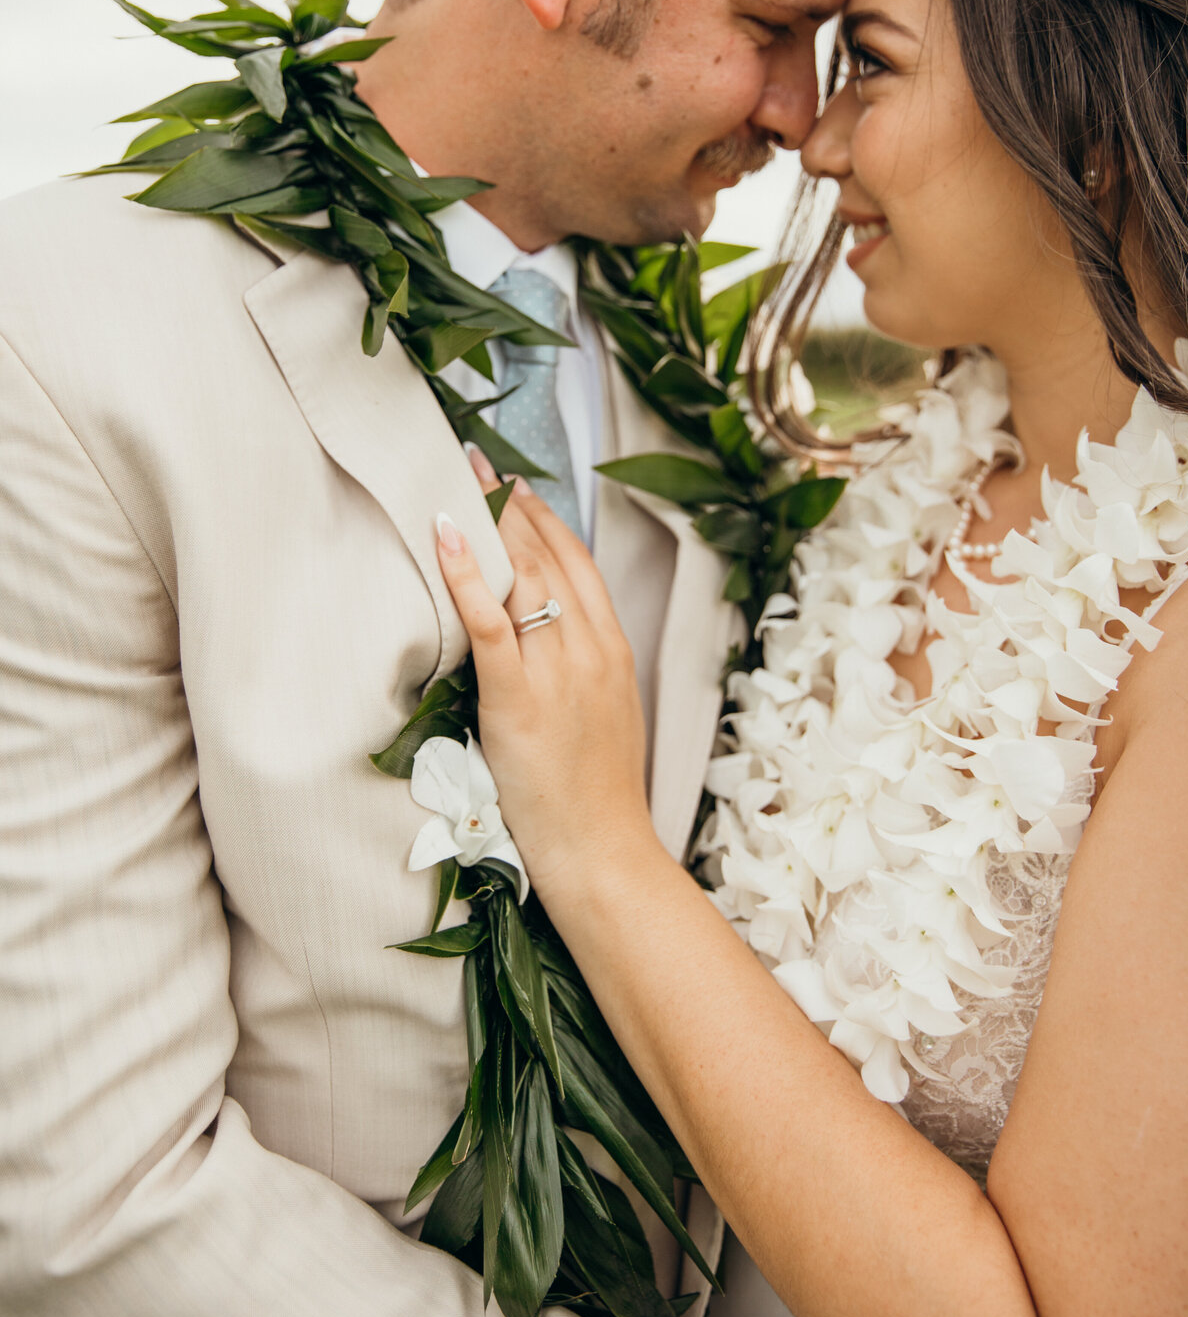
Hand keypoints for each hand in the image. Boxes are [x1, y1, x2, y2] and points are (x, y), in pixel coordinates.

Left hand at [436, 456, 657, 894]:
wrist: (605, 853)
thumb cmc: (598, 800)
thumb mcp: (603, 719)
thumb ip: (578, 676)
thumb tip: (541, 649)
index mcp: (614, 651)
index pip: (579, 564)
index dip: (546, 520)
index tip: (518, 488)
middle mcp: (591, 649)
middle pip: (550, 557)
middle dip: (511, 506)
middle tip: (478, 463)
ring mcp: (560, 672)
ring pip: (524, 577)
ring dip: (487, 523)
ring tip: (456, 482)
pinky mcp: (520, 700)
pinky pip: (491, 623)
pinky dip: (468, 573)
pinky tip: (445, 534)